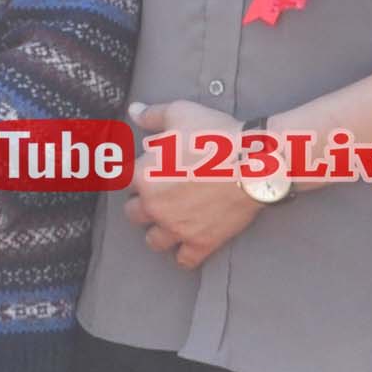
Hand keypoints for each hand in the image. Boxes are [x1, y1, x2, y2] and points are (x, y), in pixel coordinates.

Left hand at [120, 99, 259, 268]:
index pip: (118, 181)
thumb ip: (152, 115)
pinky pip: (184, 260)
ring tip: (170, 222)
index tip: (140, 173)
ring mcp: (177, 227)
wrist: (252, 162)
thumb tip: (133, 111)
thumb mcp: (180, 113)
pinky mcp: (201, 242)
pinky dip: (184, 255)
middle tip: (159, 196)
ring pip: (153, 241)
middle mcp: (154, 206)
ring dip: (158, 232)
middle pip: (133, 214)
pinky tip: (188, 246)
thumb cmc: (215, 135)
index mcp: (143, 175)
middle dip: (142, 205)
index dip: (130, 176)